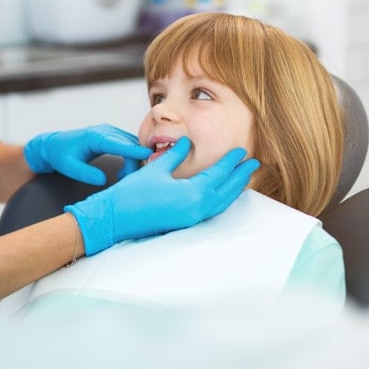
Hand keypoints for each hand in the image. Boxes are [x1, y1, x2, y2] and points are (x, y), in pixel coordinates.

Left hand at [23, 124, 150, 185]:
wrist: (52, 145)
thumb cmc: (58, 155)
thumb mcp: (68, 167)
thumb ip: (85, 174)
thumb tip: (103, 180)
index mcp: (95, 137)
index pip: (119, 143)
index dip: (134, 150)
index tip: (148, 156)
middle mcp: (105, 131)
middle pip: (130, 145)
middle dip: (135, 163)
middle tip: (129, 182)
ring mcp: (110, 132)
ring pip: (132, 145)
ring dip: (134, 161)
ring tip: (125, 178)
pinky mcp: (112, 137)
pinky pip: (128, 145)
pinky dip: (131, 158)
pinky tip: (123, 172)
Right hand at [65, 137, 260, 255]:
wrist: (114, 218)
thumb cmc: (131, 194)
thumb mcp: (155, 169)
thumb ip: (175, 156)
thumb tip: (186, 144)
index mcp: (191, 193)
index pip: (218, 174)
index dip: (230, 161)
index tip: (241, 151)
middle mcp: (195, 208)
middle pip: (226, 191)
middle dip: (240, 177)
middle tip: (253, 164)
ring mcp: (191, 219)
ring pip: (221, 204)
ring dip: (233, 190)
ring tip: (242, 178)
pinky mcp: (184, 224)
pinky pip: (211, 211)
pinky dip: (221, 201)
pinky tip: (221, 195)